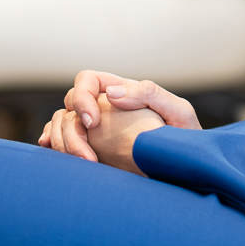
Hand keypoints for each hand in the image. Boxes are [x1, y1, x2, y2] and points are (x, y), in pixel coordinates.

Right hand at [39, 70, 200, 162]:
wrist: (187, 166)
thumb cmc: (186, 136)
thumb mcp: (178, 111)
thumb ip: (150, 94)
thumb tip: (112, 94)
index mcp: (124, 91)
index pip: (88, 80)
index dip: (82, 96)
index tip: (93, 122)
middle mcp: (105, 106)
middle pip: (70, 103)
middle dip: (71, 129)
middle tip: (88, 157)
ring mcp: (96, 128)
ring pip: (62, 123)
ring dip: (62, 143)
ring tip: (84, 165)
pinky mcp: (92, 148)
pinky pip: (62, 141)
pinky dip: (56, 148)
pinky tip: (64, 162)